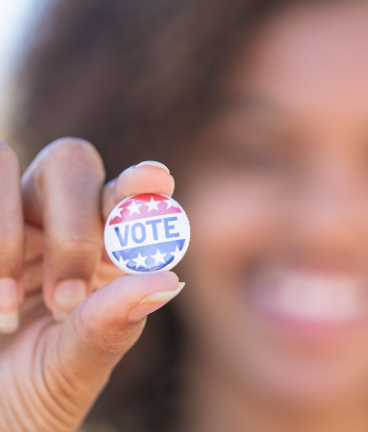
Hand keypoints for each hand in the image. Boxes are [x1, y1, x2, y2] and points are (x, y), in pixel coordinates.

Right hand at [0, 138, 182, 430]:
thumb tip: (167, 280)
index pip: (122, 196)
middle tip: (68, 298)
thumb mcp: (75, 366)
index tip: (155, 180)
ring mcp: (8, 221)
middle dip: (74, 225)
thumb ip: (113, 324)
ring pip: (8, 164)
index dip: (136, 183)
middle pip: (72, 163)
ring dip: (11, 239)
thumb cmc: (36, 390)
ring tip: (10, 311)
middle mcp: (56, 222)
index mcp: (101, 249)